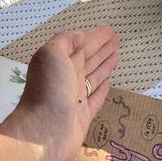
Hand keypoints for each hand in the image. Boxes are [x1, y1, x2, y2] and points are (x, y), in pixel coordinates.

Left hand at [6, 27, 119, 160]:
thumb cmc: (48, 89)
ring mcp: (74, 98)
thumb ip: (64, 41)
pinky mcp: (83, 116)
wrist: (45, 131)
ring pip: (93, 77)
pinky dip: (101, 89)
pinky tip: (109, 82)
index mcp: (58, 62)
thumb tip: (80, 37)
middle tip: (116, 38)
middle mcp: (65, 78)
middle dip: (101, 48)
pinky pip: (95, 99)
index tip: (109, 29)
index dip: (94, 37)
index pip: (80, 46)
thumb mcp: (51, 54)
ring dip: (104, 66)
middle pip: (87, 60)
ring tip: (117, 55)